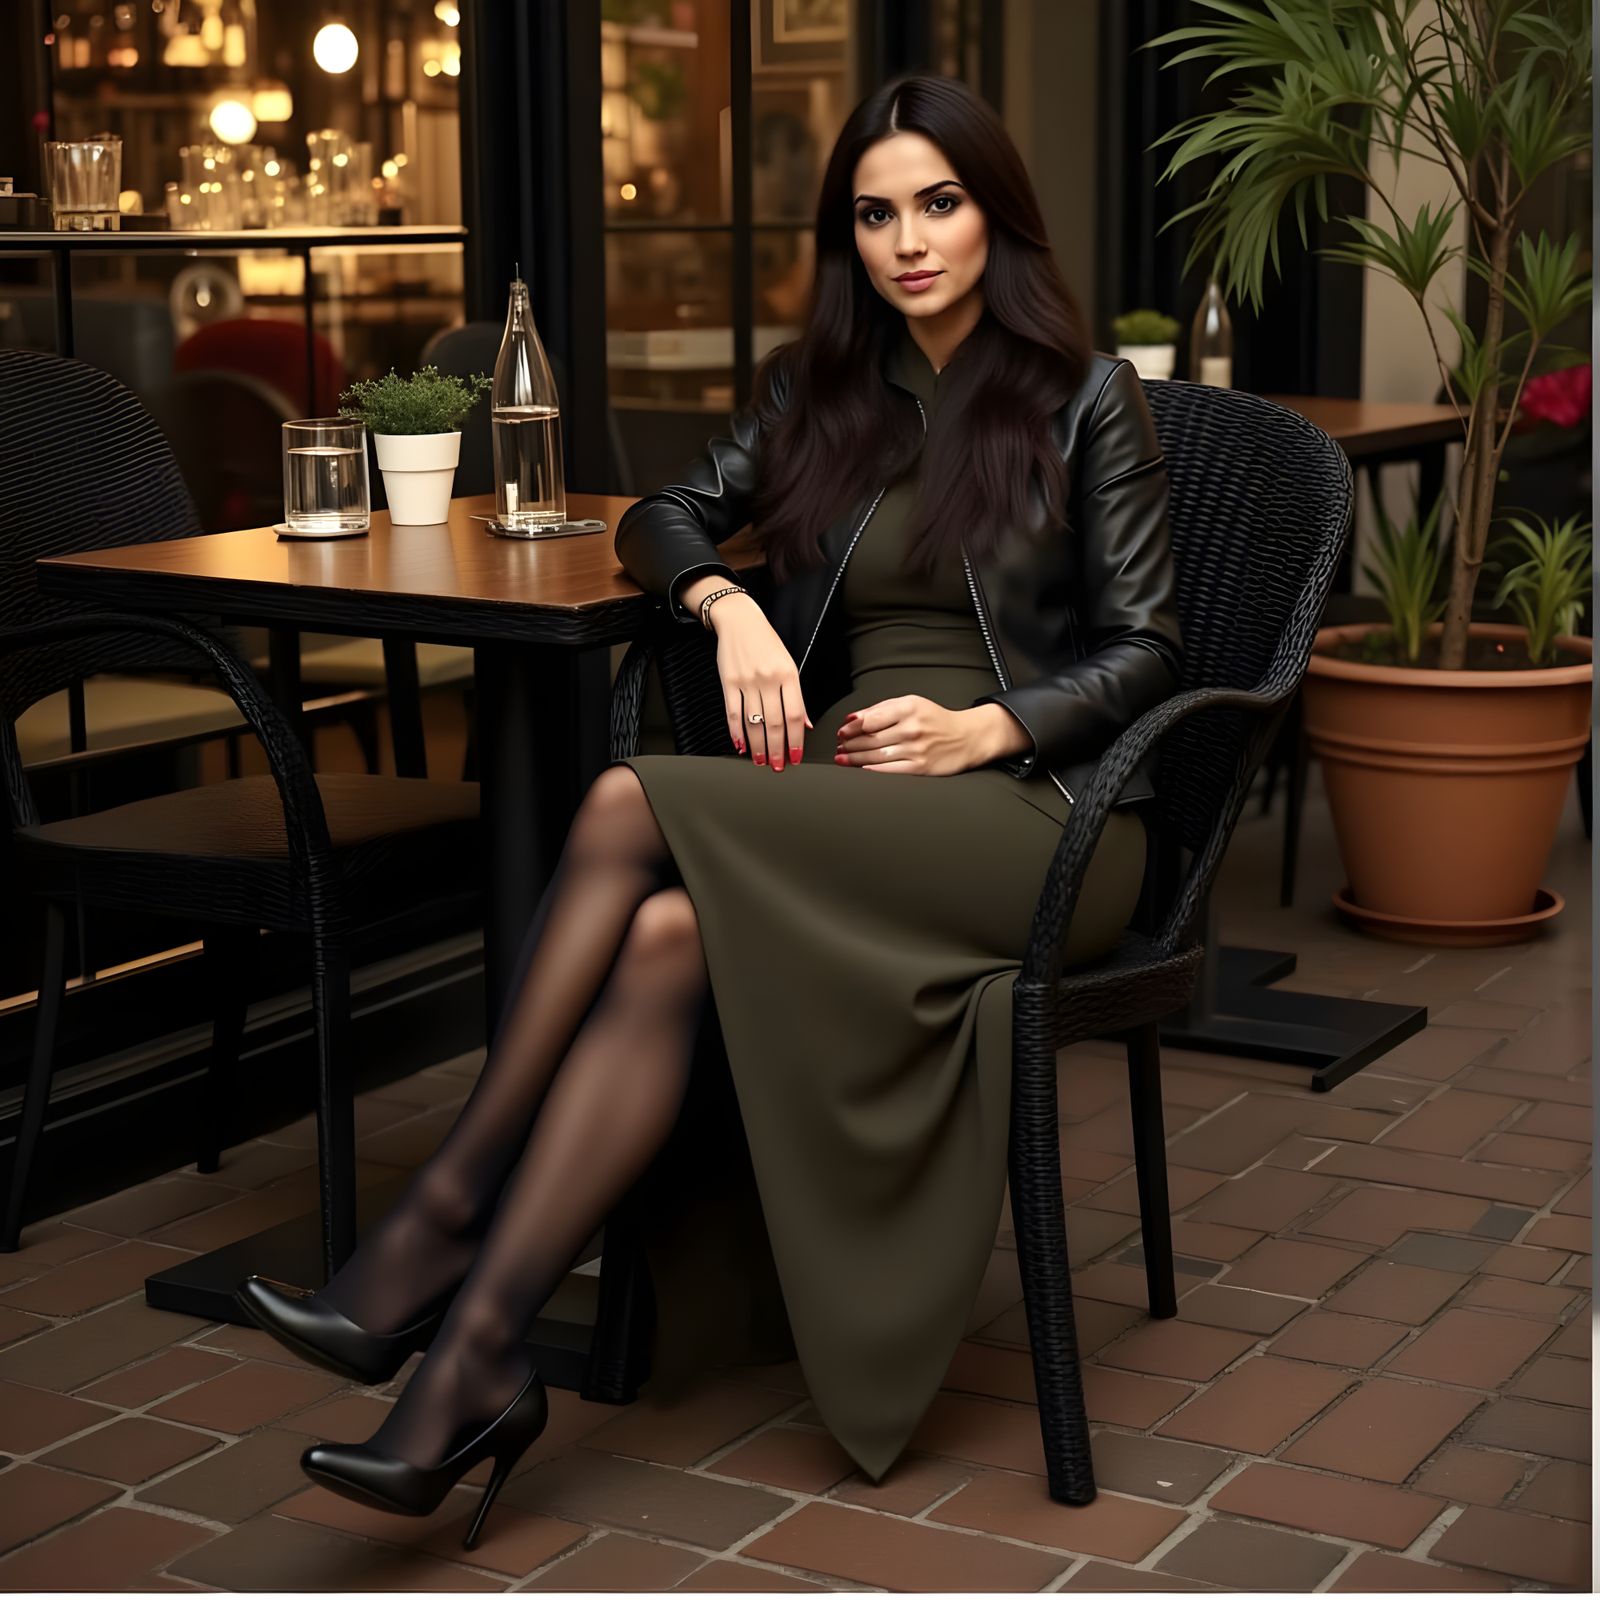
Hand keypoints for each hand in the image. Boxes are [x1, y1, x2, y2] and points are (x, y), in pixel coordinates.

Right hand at [707, 593, 811, 771]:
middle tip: (777, 766)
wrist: (739, 620)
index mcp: (789, 675)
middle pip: (775, 723)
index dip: (796, 740)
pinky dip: (736, 733)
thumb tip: (806, 725)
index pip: (795, 715)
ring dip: (758, 746)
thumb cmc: (767, 643)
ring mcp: (747, 681)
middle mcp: (768, 679)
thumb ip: (797, 696)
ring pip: (754, 722)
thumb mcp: (789, 664)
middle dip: (777, 750)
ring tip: (761, 760)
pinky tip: (740, 745)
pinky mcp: (728, 682)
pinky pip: (733, 713)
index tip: (796, 757)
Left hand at [832, 695, 1004, 774]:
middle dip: (849, 745)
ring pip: (875, 756)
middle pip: (870, 739)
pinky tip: (860, 769)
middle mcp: (911, 728)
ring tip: (842, 758)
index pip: (870, 719)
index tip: (841, 733)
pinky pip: (889, 770)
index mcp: (908, 708)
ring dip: (854, 758)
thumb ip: (882, 709)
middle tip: (839, 747)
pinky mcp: (920, 767)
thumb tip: (852, 718)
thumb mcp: (911, 704)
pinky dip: (871, 770)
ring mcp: (916, 750)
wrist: (967, 737)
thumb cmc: (935, 719)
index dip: (850, 728)